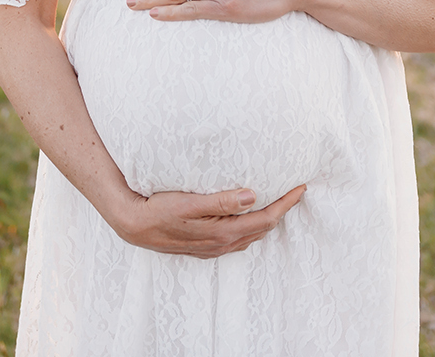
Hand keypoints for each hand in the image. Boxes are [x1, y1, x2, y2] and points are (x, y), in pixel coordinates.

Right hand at [107, 185, 306, 257]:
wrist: (134, 225)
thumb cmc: (159, 210)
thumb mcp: (189, 202)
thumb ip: (221, 201)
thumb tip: (252, 196)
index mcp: (223, 233)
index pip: (266, 219)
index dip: (286, 204)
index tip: (300, 187)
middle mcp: (222, 244)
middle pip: (263, 229)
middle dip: (282, 210)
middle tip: (295, 190)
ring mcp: (214, 247)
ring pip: (251, 235)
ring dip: (267, 219)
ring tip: (278, 200)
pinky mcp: (206, 246)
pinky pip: (239, 237)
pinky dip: (252, 226)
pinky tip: (248, 215)